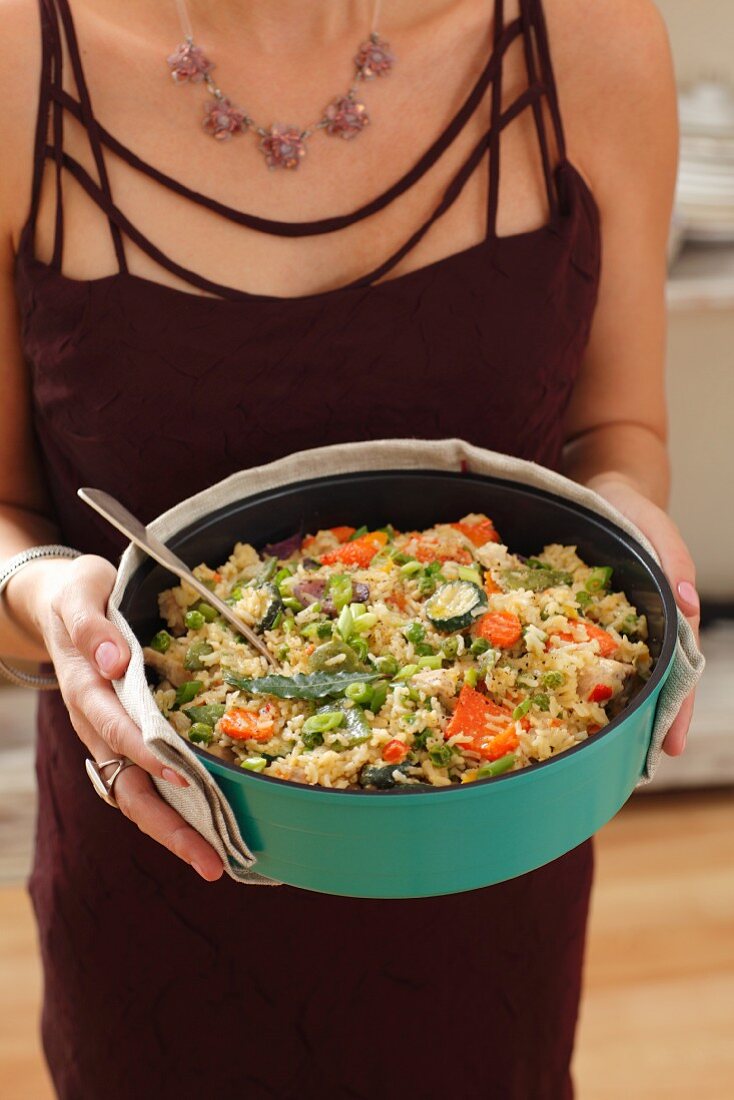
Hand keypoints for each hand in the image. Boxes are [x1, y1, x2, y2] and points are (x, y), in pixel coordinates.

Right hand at [30, 554, 222, 879]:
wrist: (57, 604)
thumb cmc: (77, 594)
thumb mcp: (80, 593)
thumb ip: (90, 625)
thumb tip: (112, 662)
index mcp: (87, 690)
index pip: (119, 730)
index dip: (149, 755)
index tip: (185, 777)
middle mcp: (97, 725)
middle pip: (128, 787)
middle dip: (169, 826)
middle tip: (211, 861)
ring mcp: (107, 739)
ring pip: (136, 796)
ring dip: (174, 831)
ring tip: (215, 862)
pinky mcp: (121, 742)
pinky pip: (144, 784)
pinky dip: (173, 810)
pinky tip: (208, 830)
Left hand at [586, 473, 699, 755]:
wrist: (601, 489)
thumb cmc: (635, 512)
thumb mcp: (657, 529)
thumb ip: (674, 562)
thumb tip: (689, 602)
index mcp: (668, 616)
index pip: (679, 672)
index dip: (675, 709)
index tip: (669, 745)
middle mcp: (643, 630)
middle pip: (649, 686)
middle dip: (644, 725)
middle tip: (634, 768)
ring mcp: (612, 629)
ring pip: (616, 678)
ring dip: (612, 713)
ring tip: (603, 753)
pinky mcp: (580, 620)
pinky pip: (576, 654)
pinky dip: (572, 681)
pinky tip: (558, 708)